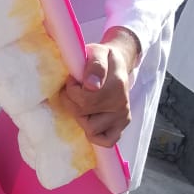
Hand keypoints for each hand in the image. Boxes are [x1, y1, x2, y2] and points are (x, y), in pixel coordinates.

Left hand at [61, 29, 138, 146]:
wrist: (117, 63)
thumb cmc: (103, 58)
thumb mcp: (97, 52)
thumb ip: (95, 66)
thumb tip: (91, 86)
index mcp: (116, 85)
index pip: (84, 99)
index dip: (71, 90)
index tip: (73, 80)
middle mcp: (121, 104)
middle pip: (84, 115)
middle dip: (73, 103)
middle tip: (75, 91)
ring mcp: (122, 117)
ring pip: (91, 130)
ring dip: (81, 117)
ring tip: (83, 103)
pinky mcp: (121, 126)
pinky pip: (107, 141)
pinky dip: (95, 135)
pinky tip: (90, 119)